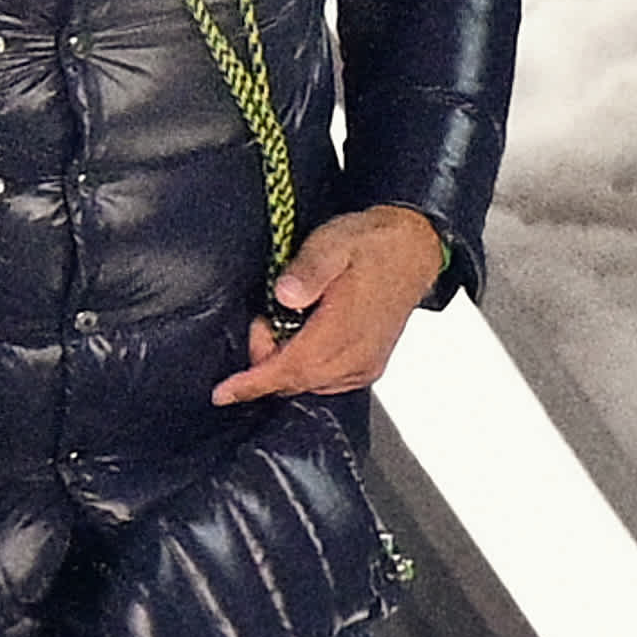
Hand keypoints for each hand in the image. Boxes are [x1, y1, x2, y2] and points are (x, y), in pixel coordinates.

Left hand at [208, 204, 451, 401]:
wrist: (414, 249)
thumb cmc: (373, 246)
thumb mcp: (333, 243)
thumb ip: (308, 270)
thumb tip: (285, 295)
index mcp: (346, 329)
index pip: (291, 369)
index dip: (253, 384)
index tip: (223, 393)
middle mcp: (358, 356)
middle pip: (295, 381)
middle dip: (265, 363)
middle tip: (265, 321)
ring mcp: (365, 365)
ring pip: (309, 384)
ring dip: (285, 365)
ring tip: (286, 324)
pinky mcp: (369, 366)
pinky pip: (326, 382)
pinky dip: (304, 369)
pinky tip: (303, 339)